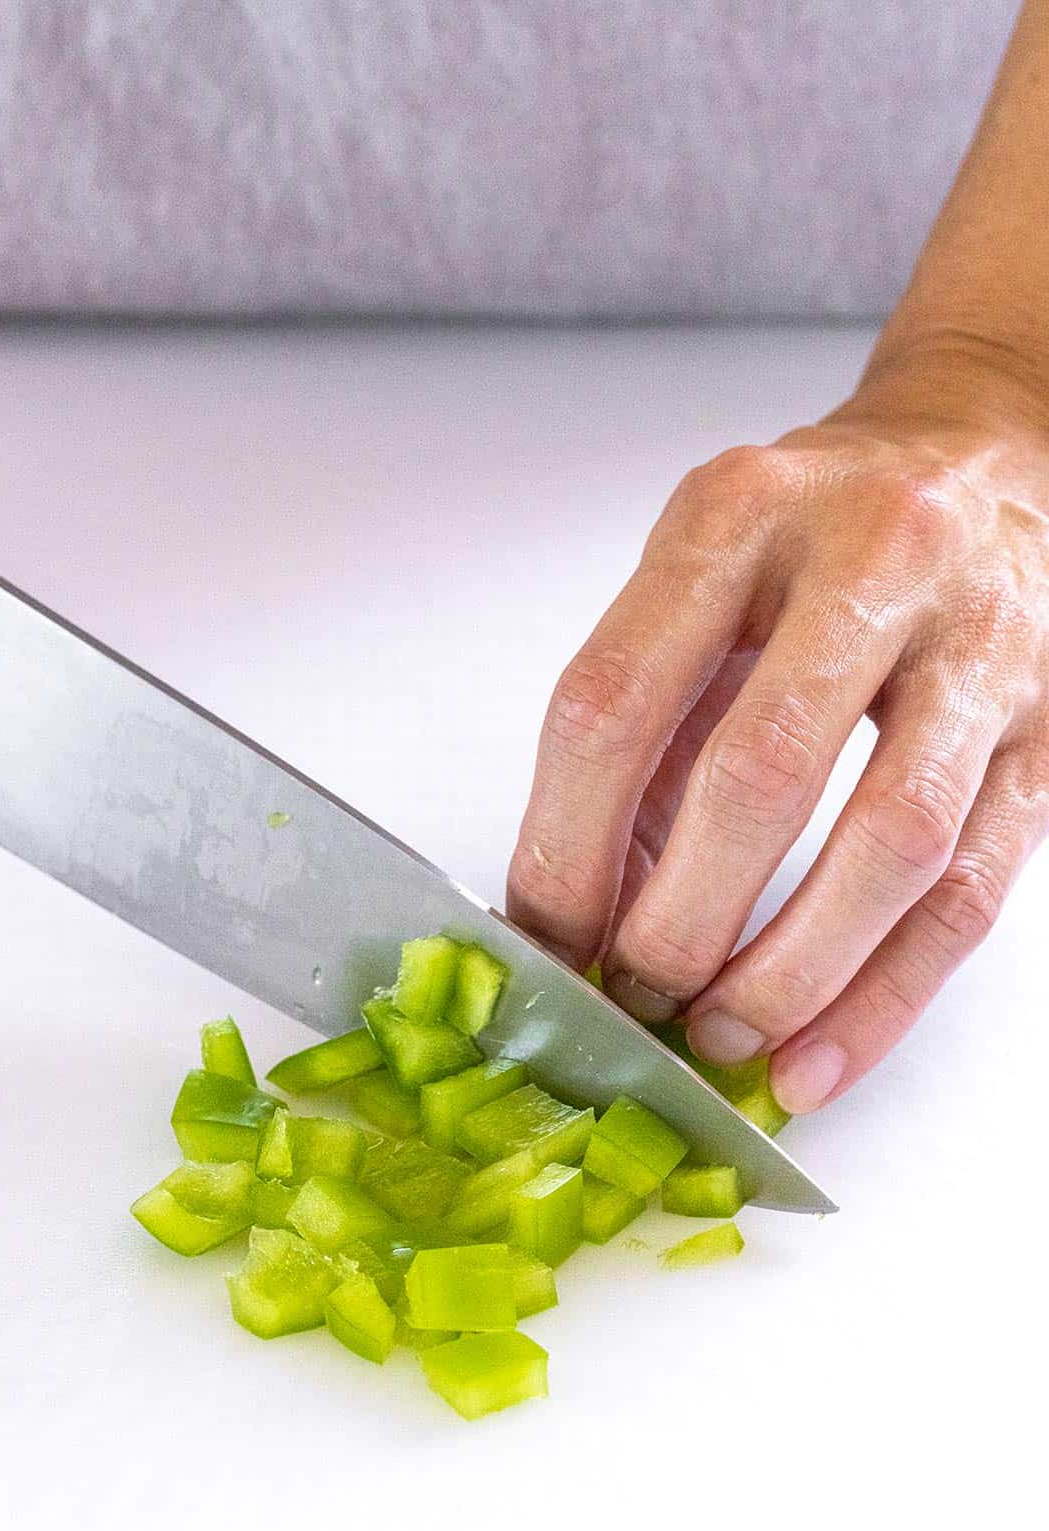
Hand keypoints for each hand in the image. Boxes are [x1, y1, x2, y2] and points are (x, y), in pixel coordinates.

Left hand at [508, 345, 1048, 1112]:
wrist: (990, 460)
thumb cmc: (818, 538)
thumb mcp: (702, 578)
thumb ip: (643, 727)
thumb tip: (581, 914)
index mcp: (739, 514)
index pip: (616, 701)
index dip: (565, 846)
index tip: (546, 938)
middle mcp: (873, 561)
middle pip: (758, 778)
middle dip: (680, 925)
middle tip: (637, 999)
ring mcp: (982, 645)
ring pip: (889, 847)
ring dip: (790, 975)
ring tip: (721, 1039)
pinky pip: (971, 893)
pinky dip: (884, 1000)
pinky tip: (816, 1061)